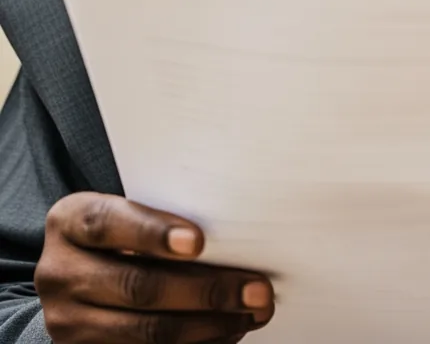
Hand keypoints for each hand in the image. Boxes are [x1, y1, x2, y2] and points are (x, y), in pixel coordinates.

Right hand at [35, 192, 273, 343]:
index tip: (199, 242)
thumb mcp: (129, 210)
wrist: (79, 273)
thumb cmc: (126, 229)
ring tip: (251, 313)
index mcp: (70, 221)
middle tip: (257, 289)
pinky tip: (226, 334)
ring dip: (208, 325)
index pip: (107, 224)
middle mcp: (60, 273)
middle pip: (137, 285)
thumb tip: (237, 232)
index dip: (152, 233)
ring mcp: (66, 323)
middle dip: (206, 290)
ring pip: (145, 330)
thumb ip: (164, 215)